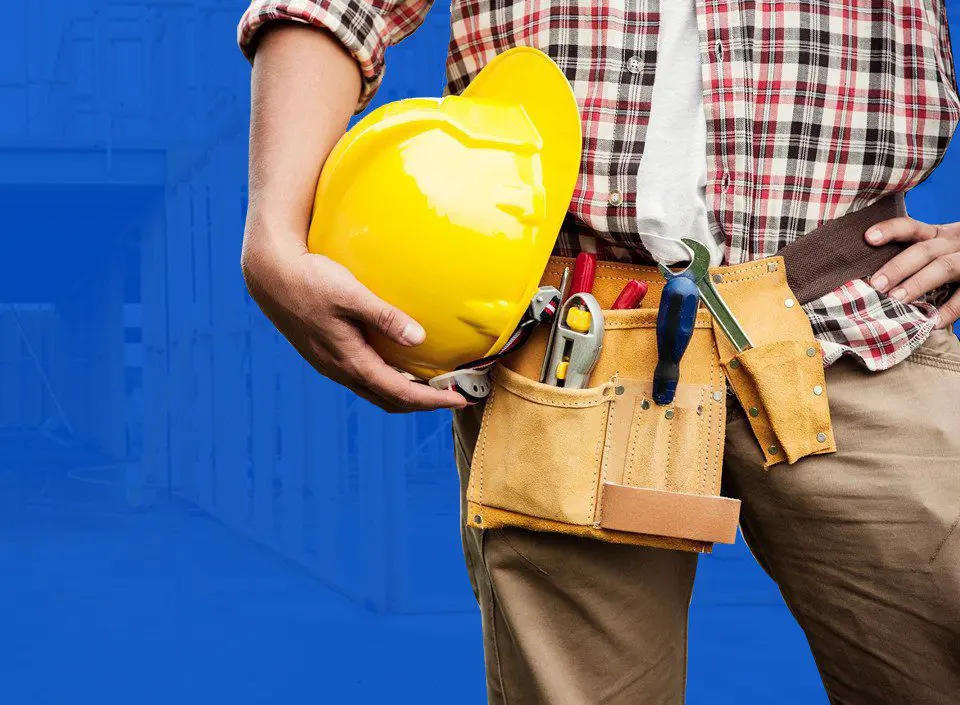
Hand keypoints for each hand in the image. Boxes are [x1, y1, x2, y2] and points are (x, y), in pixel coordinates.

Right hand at [241, 240, 466, 412]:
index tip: (461, 399)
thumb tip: (420, 339)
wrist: (269, 274)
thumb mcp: (350, 294)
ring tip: (433, 384)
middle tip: (454, 395)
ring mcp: (331, 364)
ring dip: (406, 393)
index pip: (400, 393)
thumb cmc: (310, 279)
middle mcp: (340, 370)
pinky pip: (364, 377)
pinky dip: (389, 379)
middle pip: (390, 400)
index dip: (432, 400)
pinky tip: (400, 362)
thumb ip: (385, 317)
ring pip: (375, 391)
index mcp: (349, 360)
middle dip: (423, 403)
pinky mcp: (327, 353)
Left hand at [866, 218, 959, 328]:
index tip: (868, 238)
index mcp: (938, 235)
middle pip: (924, 251)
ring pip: (943, 267)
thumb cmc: (954, 260)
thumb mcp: (939, 249)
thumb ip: (912, 258)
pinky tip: (932, 323)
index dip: (890, 230)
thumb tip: (872, 281)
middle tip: (876, 284)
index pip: (912, 227)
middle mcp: (953, 244)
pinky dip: (949, 310)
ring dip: (918, 284)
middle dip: (898, 267)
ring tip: (896, 300)